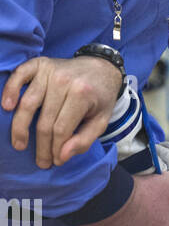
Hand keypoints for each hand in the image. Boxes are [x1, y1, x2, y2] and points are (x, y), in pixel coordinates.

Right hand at [1, 55, 123, 167]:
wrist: (100, 68)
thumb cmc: (100, 98)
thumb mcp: (101, 121)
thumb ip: (84, 140)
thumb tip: (62, 156)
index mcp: (81, 95)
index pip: (61, 129)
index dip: (56, 149)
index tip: (55, 162)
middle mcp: (63, 81)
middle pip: (44, 121)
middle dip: (41, 146)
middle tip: (41, 162)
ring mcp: (49, 71)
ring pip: (28, 104)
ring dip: (20, 127)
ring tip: (19, 145)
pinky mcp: (38, 63)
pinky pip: (19, 75)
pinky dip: (10, 90)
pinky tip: (7, 107)